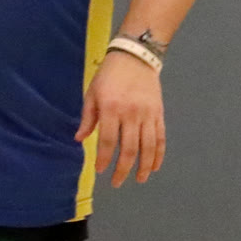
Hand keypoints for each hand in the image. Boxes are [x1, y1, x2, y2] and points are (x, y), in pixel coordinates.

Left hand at [75, 49, 165, 185]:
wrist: (136, 57)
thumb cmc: (109, 75)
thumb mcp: (92, 93)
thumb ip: (88, 117)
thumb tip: (80, 139)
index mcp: (111, 109)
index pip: (107, 140)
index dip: (103, 158)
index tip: (100, 170)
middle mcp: (131, 114)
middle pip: (129, 148)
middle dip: (123, 168)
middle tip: (117, 182)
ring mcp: (148, 115)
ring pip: (147, 146)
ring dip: (143, 165)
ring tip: (139, 179)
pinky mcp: (159, 114)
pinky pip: (160, 137)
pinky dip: (158, 154)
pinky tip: (154, 166)